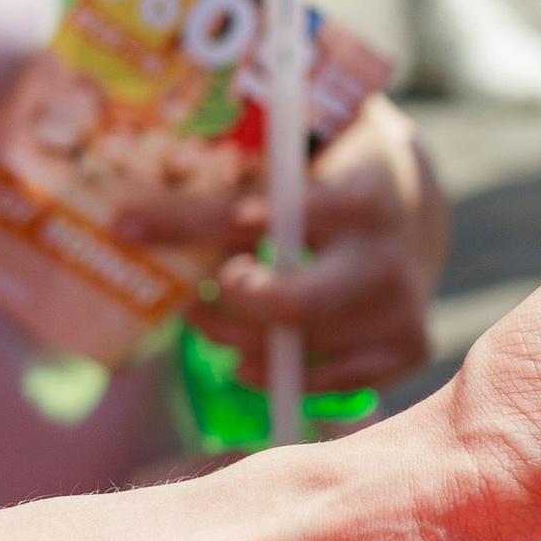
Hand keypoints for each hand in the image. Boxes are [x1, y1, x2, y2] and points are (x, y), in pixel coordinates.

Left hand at [118, 94, 447, 397]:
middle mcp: (387, 257)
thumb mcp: (296, 157)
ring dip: (240, 344)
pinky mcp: (408, 347)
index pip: (257, 219)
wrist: (413, 209)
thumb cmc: (330, 179)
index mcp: (357, 197)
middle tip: (196, 301)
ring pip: (299, 350)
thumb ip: (235, 173)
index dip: (186, 224)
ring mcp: (402, 308)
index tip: (128, 227)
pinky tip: (261, 354)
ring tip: (215, 321)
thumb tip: (128, 218)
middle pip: (292, 308)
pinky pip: (329, 383)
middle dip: (230, 308)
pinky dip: (284, 374)